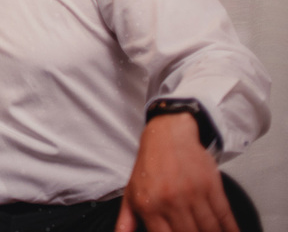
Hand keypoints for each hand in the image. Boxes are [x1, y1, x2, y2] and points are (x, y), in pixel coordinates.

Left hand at [114, 113, 236, 231]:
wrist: (168, 134)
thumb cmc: (149, 165)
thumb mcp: (131, 192)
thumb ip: (126, 220)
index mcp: (149, 205)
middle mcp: (171, 201)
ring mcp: (193, 194)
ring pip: (210, 230)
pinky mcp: (211, 186)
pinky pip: (225, 216)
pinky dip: (231, 229)